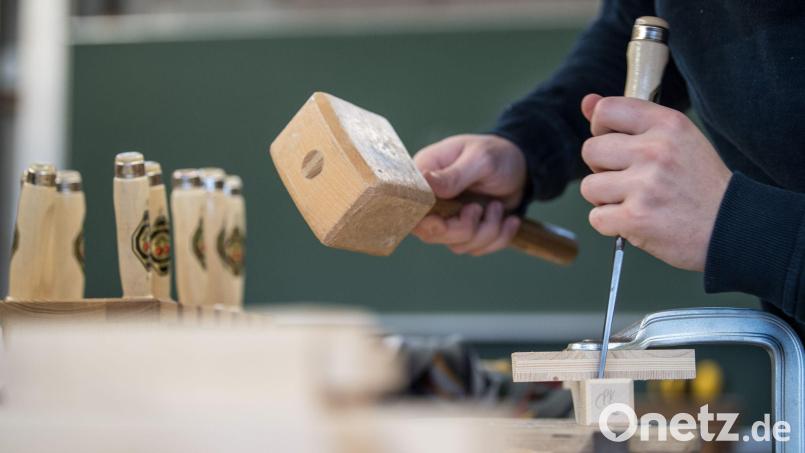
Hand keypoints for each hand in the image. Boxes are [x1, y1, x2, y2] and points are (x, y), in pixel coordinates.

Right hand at [412, 134, 526, 255]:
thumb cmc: (496, 154)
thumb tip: (425, 181)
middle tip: (478, 208)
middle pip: (431, 234)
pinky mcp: (466, 232)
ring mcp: (448, 220)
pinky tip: (510, 220)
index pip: (410, 208)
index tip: (444, 219)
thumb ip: (453, 175)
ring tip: (498, 206)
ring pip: (457, 245)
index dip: (425, 220)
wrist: (521, 167)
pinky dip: (498, 238)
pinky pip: (477, 249)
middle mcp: (431, 202)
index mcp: (424, 178)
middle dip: (463, 228)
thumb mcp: (479, 159)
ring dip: (487, 231)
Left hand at [579, 94, 731, 270]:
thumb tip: (587, 102)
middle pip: (590, 150)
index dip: (601, 129)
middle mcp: (656, 150)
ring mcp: (645, 185)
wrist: (732, 227)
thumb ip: (629, 119)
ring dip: (605, 198)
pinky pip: (596, 217)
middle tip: (630, 179)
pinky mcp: (636, 218)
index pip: (606, 110)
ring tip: (635, 201)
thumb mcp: (676, 140)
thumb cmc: (699, 184)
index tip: (615, 143)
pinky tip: (636, 221)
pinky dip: (611, 224)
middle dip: (602, 168)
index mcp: (668, 124)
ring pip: (589, 186)